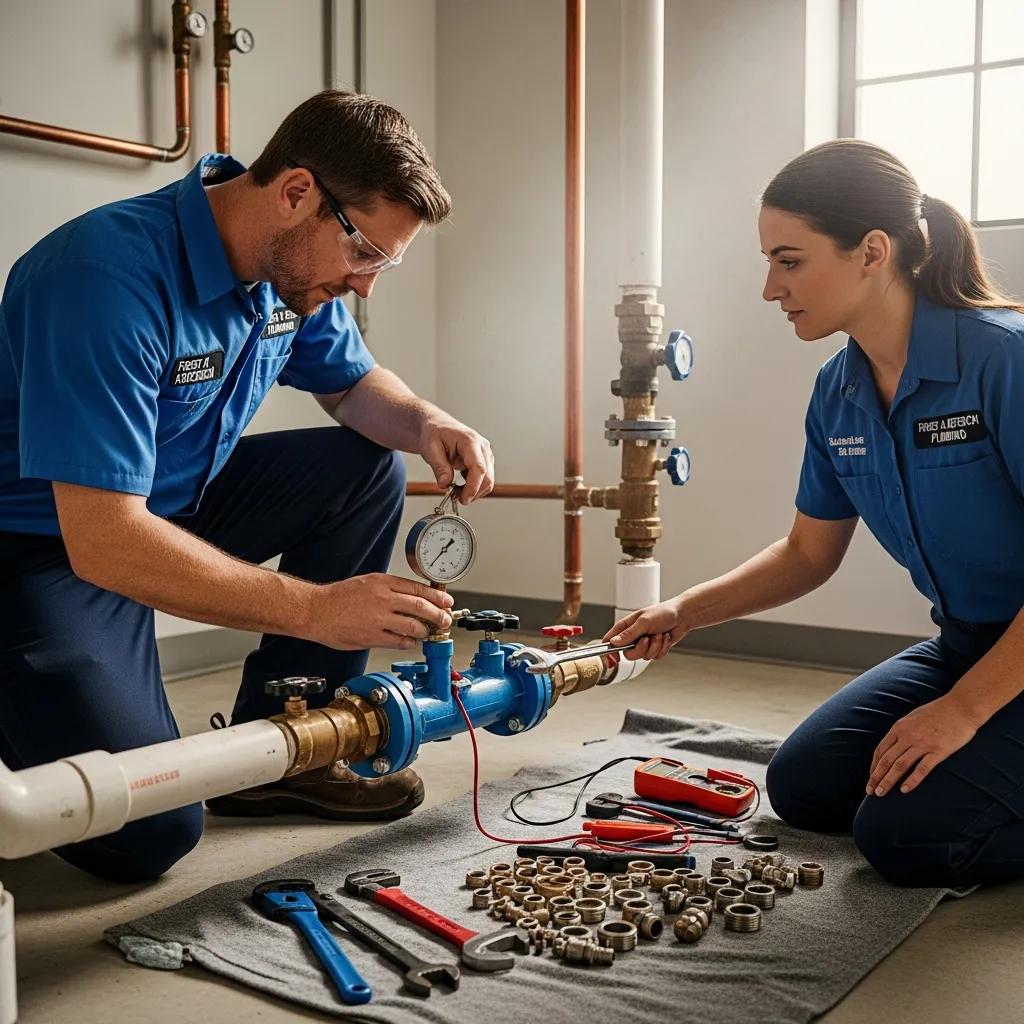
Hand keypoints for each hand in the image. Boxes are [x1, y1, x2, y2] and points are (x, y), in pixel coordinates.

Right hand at [308, 573, 454, 650]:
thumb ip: (390, 589)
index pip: (417, 588)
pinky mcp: (371, 636)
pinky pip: (398, 641)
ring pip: (412, 626)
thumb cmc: (339, 597)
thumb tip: (414, 597)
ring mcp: (377, 619)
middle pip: (420, 607)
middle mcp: (382, 599)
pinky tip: (410, 641)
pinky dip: (408, 642)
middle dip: (437, 615)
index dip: (436, 596)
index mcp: (381, 582)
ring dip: (424, 631)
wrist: (316, 610)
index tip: (446, 601)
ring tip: (427, 632)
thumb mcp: (367, 582)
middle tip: (445, 619)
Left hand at [418, 414, 493, 502]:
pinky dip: (473, 487)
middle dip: (473, 492)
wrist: (437, 425)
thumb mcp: (430, 449)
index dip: (473, 487)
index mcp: (470, 441)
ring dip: (474, 491)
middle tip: (456, 498)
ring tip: (455, 491)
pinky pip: (484, 479)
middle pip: (487, 477)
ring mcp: (485, 454)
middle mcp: (482, 447)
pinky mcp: (484, 460)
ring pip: (488, 481)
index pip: (479, 468)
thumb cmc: (434, 433)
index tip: (464, 499)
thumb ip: (439, 467)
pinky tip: (460, 485)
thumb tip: (445, 484)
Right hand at [602, 598, 687, 660]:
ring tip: (659, 634)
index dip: (608, 650)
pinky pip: (655, 657)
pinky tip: (665, 637)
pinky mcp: (655, 649)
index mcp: (626, 627)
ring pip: (643, 656)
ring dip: (655, 646)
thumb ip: (629, 634)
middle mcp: (633, 636)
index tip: (612, 659)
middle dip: (641, 649)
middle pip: (628, 654)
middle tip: (647, 639)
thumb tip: (614, 642)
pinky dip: (662, 648)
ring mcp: (644, 644)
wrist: (682, 616)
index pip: (610, 640)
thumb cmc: (663, 612)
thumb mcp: (644, 622)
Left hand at [866, 695, 977, 796]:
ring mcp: (923, 744)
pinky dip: (912, 780)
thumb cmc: (938, 711)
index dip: (874, 766)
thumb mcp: (913, 717)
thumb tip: (893, 744)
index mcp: (899, 727)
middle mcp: (907, 736)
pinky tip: (904, 790)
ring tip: (881, 793)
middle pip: (886, 760)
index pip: (880, 750)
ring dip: (888, 780)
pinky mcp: (939, 751)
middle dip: (876, 777)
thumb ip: (902, 730)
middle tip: (869, 791)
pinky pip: (922, 769)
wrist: (961, 706)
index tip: (871, 778)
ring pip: (899, 766)